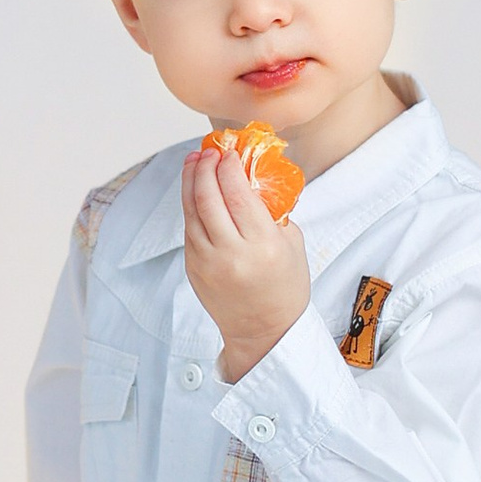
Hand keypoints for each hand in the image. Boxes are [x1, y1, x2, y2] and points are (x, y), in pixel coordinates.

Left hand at [184, 137, 310, 382]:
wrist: (264, 331)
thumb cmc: (285, 286)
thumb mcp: (291, 242)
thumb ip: (272, 209)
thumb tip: (252, 174)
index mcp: (263, 245)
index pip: (238, 194)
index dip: (230, 167)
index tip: (230, 152)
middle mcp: (232, 253)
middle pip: (208, 197)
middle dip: (206, 167)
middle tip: (208, 151)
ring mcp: (208, 262)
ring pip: (191, 211)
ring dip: (191, 181)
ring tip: (195, 161)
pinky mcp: (193, 268)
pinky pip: (188, 228)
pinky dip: (190, 205)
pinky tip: (194, 190)